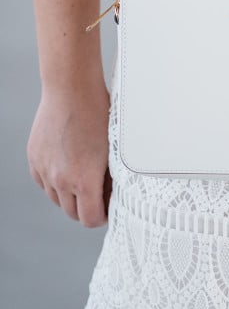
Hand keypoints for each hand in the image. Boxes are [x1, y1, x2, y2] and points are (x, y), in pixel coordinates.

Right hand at [26, 77, 111, 227]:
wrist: (72, 88)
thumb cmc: (99, 113)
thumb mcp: (114, 148)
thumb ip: (110, 177)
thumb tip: (112, 195)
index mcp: (84, 180)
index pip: (91, 220)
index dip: (103, 215)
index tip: (109, 206)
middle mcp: (60, 180)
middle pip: (72, 213)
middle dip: (87, 207)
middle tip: (99, 193)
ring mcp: (44, 170)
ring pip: (56, 199)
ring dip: (69, 194)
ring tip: (83, 175)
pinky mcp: (34, 158)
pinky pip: (44, 182)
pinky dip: (55, 180)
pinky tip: (68, 164)